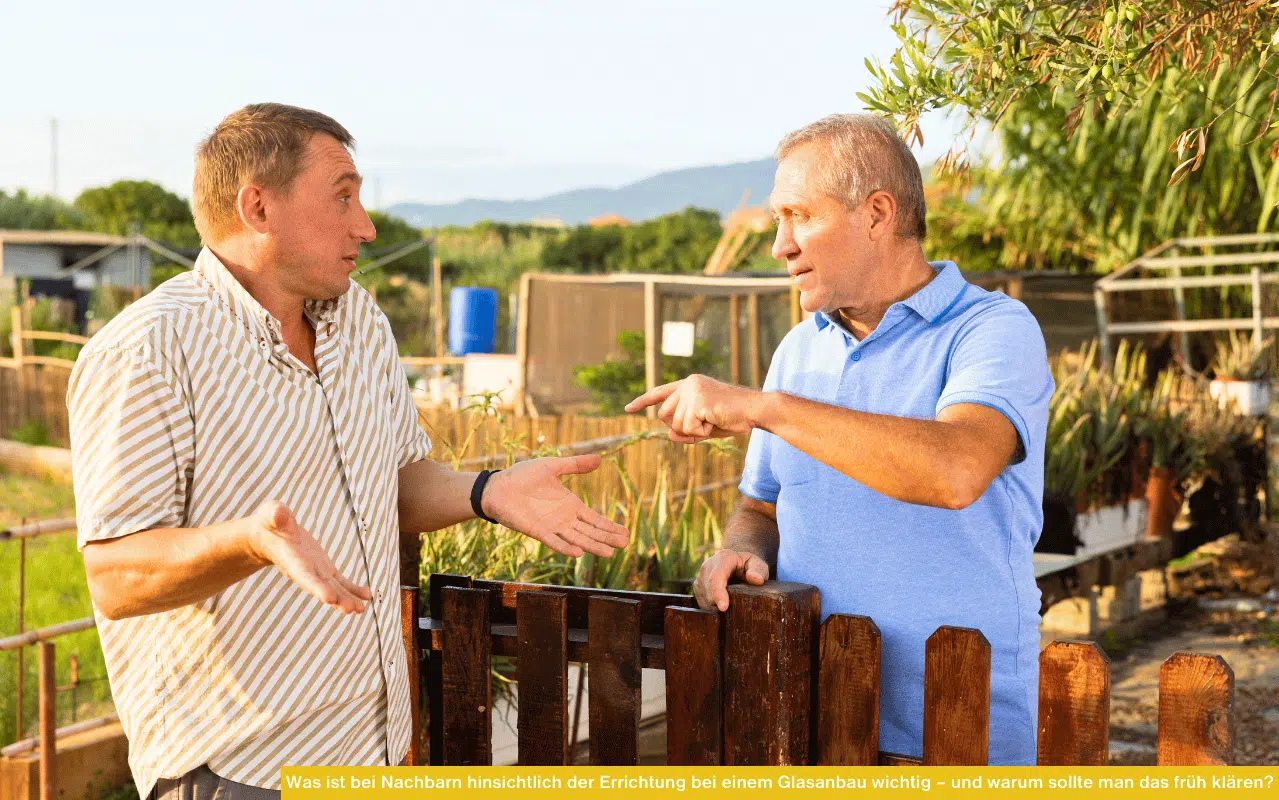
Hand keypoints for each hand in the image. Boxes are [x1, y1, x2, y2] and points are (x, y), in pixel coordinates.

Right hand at [247, 501, 371, 613]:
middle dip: (336, 598)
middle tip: (351, 609)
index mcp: (290, 559)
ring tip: (360, 609)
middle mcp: (304, 570)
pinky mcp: (324, 569)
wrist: (270, 535)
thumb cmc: (269, 522)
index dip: (316, 586)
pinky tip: (367, 596)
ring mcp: (316, 571)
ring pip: (333, 588)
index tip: (330, 598)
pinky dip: (353, 589)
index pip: (304, 575)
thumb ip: (274, 514)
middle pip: (321, 587)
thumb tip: (277, 513)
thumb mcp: (270, 514)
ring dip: (347, 598)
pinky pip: (341, 582)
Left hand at [483, 454, 629, 557]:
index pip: (594, 518)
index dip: (609, 526)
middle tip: (625, 545)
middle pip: (590, 531)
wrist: (499, 486)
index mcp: (570, 504)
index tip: (625, 533)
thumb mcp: (552, 466)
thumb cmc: (523, 475)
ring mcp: (552, 526)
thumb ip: (575, 464)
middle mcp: (564, 519)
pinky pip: (554, 541)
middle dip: (607, 538)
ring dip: (592, 546)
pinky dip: (566, 547)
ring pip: (577, 539)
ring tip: (608, 553)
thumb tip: (600, 458)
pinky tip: (579, 552)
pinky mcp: (537, 531)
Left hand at [624, 374, 759, 442]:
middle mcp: (687, 383)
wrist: (755, 410)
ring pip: (676, 425)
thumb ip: (686, 431)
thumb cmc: (734, 417)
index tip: (627, 410)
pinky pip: (688, 428)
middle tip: (707, 423)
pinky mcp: (697, 400)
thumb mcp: (706, 428)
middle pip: (665, 416)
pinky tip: (715, 421)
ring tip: (714, 420)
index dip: (642, 402)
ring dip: (695, 431)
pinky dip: (702, 432)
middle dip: (682, 428)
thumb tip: (669, 436)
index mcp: (689, 385)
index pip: (660, 393)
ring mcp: (691, 390)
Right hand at [693, 548, 769, 610]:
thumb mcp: (758, 564)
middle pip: (709, 592)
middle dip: (720, 604)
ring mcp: (700, 577)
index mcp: (722, 558)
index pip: (716, 577)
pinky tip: (723, 604)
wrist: (735, 562)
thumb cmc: (748, 565)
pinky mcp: (697, 588)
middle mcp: (707, 567)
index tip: (724, 607)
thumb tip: (756, 579)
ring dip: (717, 607)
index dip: (718, 593)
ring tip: (731, 603)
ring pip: (705, 600)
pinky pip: (702, 603)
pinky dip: (713, 608)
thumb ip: (758, 570)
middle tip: (735, 608)